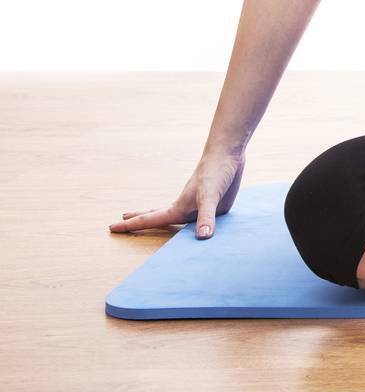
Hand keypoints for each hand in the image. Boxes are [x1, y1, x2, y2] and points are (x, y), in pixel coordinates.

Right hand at [109, 150, 245, 239]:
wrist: (227, 154)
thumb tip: (202, 237)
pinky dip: (189, 223)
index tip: (110, 228)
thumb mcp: (210, 197)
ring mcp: (197, 206)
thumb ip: (206, 217)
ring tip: (144, 220)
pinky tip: (191, 223)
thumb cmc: (215, 173)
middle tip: (118, 223)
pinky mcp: (212, 204)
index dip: (131, 226)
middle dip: (138, 221)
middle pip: (156, 217)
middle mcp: (185, 208)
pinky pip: (197, 218)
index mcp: (179, 208)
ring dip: (160, 220)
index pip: (150, 220)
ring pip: (175, 218)